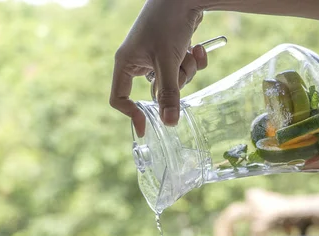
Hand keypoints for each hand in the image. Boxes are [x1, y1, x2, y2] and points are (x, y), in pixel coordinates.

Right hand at [109, 0, 207, 136]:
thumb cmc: (168, 23)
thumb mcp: (168, 62)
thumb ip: (169, 93)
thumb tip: (169, 123)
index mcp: (126, 63)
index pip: (119, 98)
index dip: (132, 114)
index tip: (146, 128)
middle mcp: (138, 60)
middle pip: (156, 91)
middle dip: (175, 82)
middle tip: (181, 67)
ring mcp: (155, 55)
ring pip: (173, 80)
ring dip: (187, 70)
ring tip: (190, 52)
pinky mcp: (170, 50)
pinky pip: (182, 67)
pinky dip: (193, 60)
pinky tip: (199, 48)